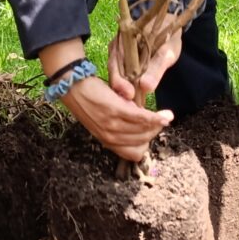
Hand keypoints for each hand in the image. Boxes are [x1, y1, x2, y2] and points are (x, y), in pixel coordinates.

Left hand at [59, 75, 173, 163]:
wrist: (72, 85)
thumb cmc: (90, 100)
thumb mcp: (104, 120)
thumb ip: (121, 127)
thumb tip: (142, 126)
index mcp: (107, 141)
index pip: (133, 154)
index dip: (146, 145)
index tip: (153, 133)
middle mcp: (109, 137)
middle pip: (142, 142)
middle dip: (155, 132)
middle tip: (163, 120)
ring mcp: (112, 125)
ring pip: (143, 130)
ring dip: (158, 124)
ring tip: (166, 115)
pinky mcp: (114, 110)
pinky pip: (140, 117)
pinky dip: (154, 117)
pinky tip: (163, 114)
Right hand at [105, 10, 183, 101]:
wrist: (169, 24)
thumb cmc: (168, 35)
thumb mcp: (167, 50)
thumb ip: (156, 67)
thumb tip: (146, 87)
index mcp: (124, 39)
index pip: (116, 63)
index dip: (120, 81)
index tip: (129, 96)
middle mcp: (117, 47)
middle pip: (113, 72)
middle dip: (121, 90)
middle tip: (131, 107)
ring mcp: (118, 54)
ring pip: (117, 76)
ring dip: (123, 91)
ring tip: (133, 107)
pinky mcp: (123, 62)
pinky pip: (122, 77)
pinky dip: (127, 88)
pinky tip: (133, 99)